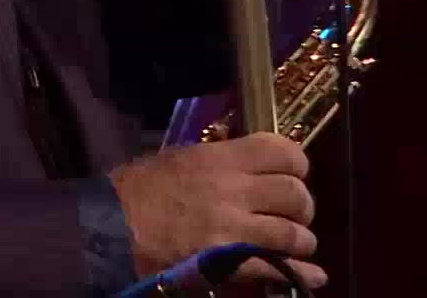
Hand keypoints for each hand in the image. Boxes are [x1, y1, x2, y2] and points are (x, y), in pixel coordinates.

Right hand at [107, 132, 326, 290]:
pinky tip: (314, 275)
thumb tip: (248, 162)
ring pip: (294, 233)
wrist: (112, 226)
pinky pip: (279, 267)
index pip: (284, 152)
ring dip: (301, 240)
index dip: (297, 164)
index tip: (293, 174)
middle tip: (293, 213)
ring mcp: (234, 228)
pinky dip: (302, 272)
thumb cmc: (139, 188)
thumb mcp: (181, 158)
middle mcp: (234, 189)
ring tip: (295, 243)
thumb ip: (220, 159)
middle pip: (295, 194)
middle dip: (301, 205)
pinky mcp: (230, 262)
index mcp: (222, 158)